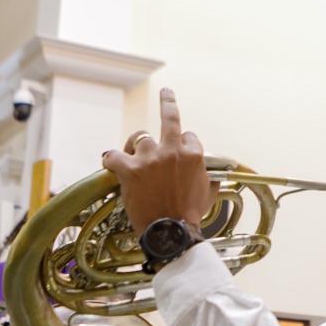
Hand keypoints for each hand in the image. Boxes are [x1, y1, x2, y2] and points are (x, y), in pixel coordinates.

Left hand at [101, 88, 214, 235]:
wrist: (172, 233)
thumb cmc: (190, 217)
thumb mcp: (209, 195)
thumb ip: (210, 179)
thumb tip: (216, 178)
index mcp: (194, 155)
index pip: (189, 137)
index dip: (183, 144)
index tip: (179, 154)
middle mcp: (173, 151)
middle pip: (169, 117)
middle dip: (168, 101)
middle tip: (166, 92)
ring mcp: (150, 159)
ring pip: (139, 138)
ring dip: (134, 146)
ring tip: (129, 154)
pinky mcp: (130, 170)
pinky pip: (113, 155)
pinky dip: (110, 159)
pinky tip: (109, 162)